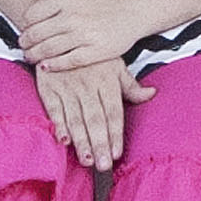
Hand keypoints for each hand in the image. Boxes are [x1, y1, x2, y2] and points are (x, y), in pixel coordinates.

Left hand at [16, 0, 149, 71]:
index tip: (25, 30)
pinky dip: (54, 65)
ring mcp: (84, 35)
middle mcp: (72, 16)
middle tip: (23, 47)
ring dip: (35, 55)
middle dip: (26, 42)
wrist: (138, 6)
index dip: (25, 24)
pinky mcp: (96, 51)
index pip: (32, 15)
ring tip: (30, 57)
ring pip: (49, 49)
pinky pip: (68, 61)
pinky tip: (47, 66)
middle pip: (37, 34)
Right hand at [36, 58, 151, 170]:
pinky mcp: (49, 88)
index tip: (117, 153)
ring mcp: (67, 87)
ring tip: (87, 160)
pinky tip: (63, 140)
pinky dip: (58, 125)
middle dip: (99, 144)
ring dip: (81, 140)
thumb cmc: (93, 55)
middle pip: (95, 119)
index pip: (113, 112)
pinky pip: (54, 109)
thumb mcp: (116, 64)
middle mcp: (87, 85)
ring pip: (75, 118)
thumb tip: (151, 94)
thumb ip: (131, 85)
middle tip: (103, 165)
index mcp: (107, 81)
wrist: (62, 34)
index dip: (115, 134)